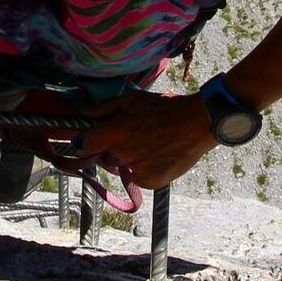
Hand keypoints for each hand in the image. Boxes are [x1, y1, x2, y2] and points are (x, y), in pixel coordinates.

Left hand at [80, 89, 216, 188]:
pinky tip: (156, 156)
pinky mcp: (151, 181)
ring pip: (121, 167)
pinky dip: (142, 170)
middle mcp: (123, 153)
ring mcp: (137, 169)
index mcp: (116, 132)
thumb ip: (104, 108)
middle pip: (105, 156)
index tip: (98, 138)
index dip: (90, 140)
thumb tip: (84, 114)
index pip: (87, 143)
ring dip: (128, 159)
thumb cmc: (164, 107)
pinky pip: (137, 178)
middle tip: (132, 136)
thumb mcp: (132, 99)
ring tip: (149, 144)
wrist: (197, 122)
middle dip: (112, 148)